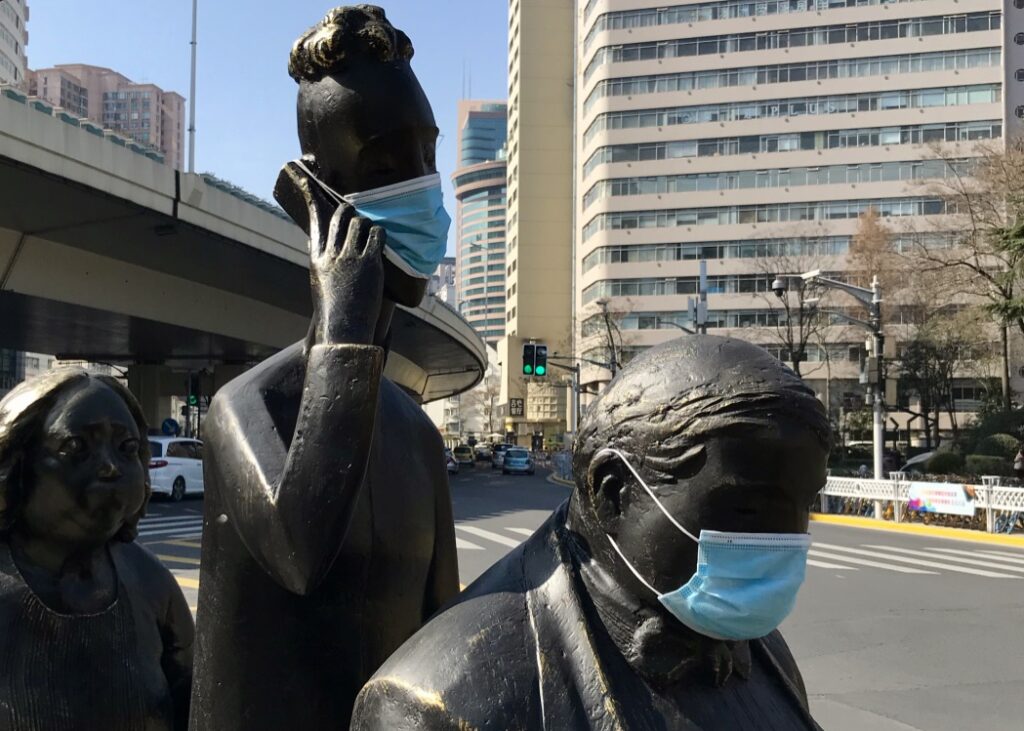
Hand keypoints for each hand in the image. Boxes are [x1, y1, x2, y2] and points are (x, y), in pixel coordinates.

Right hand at [288, 164, 384, 345]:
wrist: (344, 330)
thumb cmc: (334, 312)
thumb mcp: (321, 285)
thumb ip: (324, 264)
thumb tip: (326, 250)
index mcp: (317, 259)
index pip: (315, 222)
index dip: (313, 201)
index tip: (312, 186)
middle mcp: (332, 254)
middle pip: (340, 218)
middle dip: (348, 210)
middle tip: (353, 210)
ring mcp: (351, 257)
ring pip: (360, 224)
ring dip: (366, 224)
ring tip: (370, 230)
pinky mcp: (370, 263)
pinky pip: (377, 236)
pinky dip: (380, 233)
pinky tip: (381, 239)